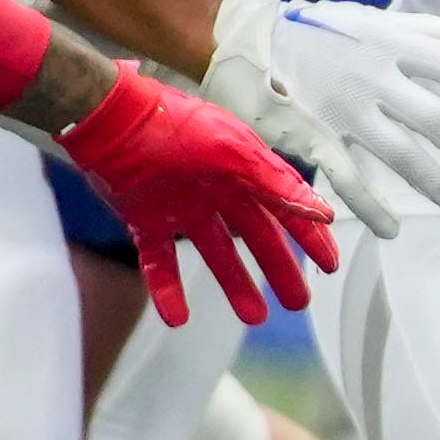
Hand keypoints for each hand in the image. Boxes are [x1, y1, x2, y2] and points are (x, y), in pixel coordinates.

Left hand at [60, 63, 341, 325]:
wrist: (109, 120)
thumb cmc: (173, 126)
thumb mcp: (233, 151)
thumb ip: (276, 183)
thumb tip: (322, 212)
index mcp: (242, 171)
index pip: (286, 209)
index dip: (310, 236)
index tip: (330, 265)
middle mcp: (216, 191)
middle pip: (256, 237)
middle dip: (279, 269)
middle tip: (297, 303)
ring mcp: (181, 208)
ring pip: (216, 255)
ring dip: (235, 285)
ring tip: (254, 317)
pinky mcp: (145, 221)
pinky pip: (160, 263)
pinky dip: (168, 291)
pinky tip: (178, 318)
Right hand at [205, 0, 439, 222]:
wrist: (247, 40)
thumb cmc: (317, 31)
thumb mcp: (372, 19)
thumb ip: (426, 30)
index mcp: (389, 43)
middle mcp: (371, 76)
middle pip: (434, 115)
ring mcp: (343, 109)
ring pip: (400, 152)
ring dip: (435, 182)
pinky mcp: (315, 137)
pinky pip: (350, 179)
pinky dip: (373, 208)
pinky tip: (394, 229)